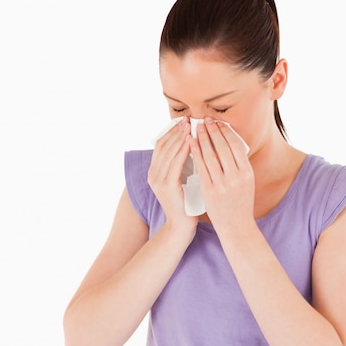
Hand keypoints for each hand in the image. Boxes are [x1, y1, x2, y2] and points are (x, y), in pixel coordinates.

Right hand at [148, 118, 198, 233]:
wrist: (182, 226)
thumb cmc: (187, 203)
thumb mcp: (182, 179)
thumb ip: (182, 164)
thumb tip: (192, 143)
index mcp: (155, 172)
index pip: (161, 145)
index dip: (171, 131)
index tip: (183, 120)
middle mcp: (153, 174)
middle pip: (163, 145)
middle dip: (175, 131)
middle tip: (187, 119)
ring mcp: (158, 180)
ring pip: (168, 152)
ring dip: (179, 137)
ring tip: (190, 126)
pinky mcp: (166, 186)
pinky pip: (175, 163)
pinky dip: (183, 151)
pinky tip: (192, 142)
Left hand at [189, 117, 255, 233]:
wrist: (236, 226)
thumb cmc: (240, 203)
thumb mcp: (246, 182)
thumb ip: (239, 165)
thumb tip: (229, 142)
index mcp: (247, 172)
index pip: (236, 146)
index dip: (226, 132)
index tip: (218, 123)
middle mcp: (236, 177)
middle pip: (222, 147)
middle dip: (213, 131)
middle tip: (205, 120)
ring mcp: (222, 184)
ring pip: (210, 155)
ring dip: (202, 139)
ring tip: (196, 128)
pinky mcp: (209, 190)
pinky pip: (201, 167)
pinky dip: (195, 153)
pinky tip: (190, 143)